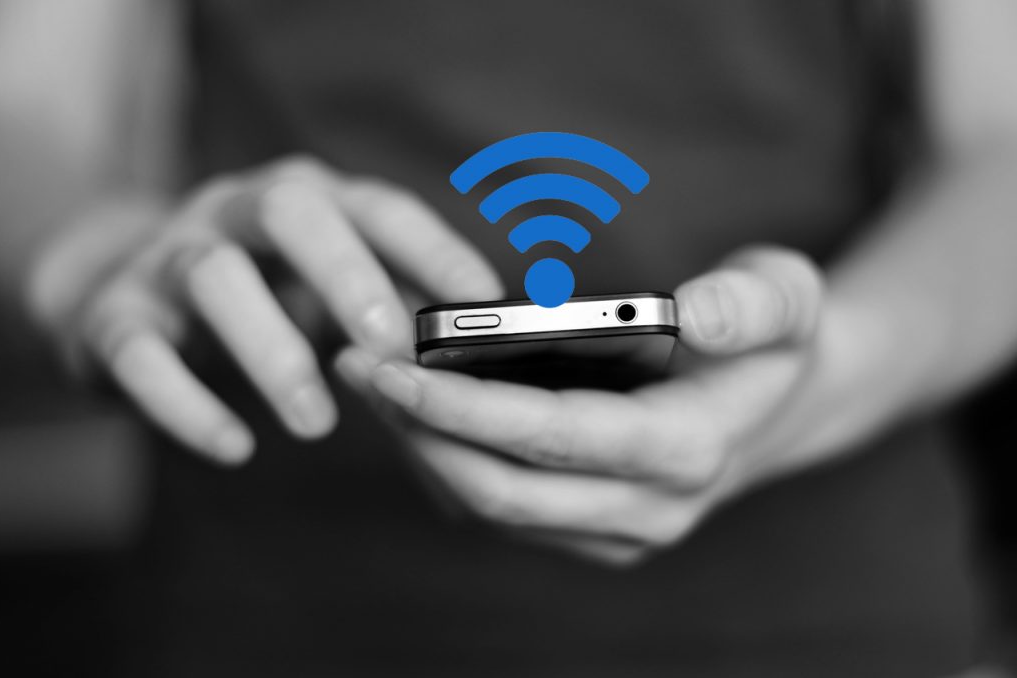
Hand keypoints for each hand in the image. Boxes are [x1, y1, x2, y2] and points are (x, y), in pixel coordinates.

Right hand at [28, 156, 501, 463]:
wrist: (125, 296)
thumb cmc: (263, 297)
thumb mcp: (329, 288)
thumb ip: (395, 307)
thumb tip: (478, 354)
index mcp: (306, 201)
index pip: (378, 207)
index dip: (434, 249)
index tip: (483, 302)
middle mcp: (235, 210)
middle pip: (289, 209)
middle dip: (345, 274)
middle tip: (388, 348)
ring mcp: (168, 256)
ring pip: (213, 275)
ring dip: (272, 351)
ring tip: (316, 424)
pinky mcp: (115, 316)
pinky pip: (140, 351)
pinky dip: (187, 404)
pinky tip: (236, 447)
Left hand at [336, 246, 822, 564]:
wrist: (781, 409)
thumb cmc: (773, 341)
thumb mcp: (787, 296)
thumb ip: (750, 303)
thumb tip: (693, 307)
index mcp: (688, 451)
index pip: (553, 439)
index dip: (462, 405)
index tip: (385, 363)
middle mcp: (649, 513)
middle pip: (501, 491)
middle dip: (418, 430)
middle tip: (352, 363)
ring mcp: (617, 536)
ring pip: (488, 510)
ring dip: (421, 447)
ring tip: (369, 377)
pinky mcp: (589, 536)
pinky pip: (497, 512)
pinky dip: (447, 461)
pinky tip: (414, 408)